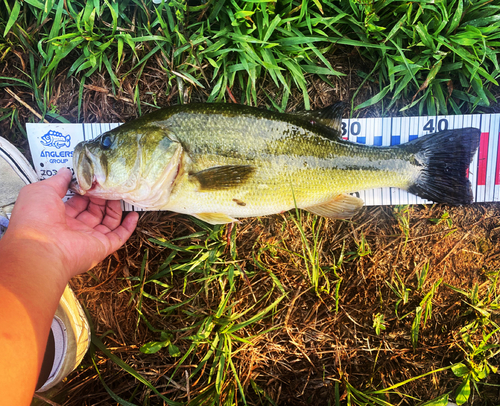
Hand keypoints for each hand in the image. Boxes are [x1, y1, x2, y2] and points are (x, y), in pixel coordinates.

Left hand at [4, 168, 138, 278]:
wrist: (40, 248)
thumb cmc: (35, 218)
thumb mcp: (41, 190)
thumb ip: (57, 180)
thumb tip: (66, 171)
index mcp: (57, 216)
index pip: (77, 202)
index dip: (85, 190)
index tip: (94, 179)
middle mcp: (74, 228)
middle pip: (94, 210)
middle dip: (102, 197)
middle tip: (109, 184)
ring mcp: (89, 238)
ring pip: (108, 222)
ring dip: (115, 208)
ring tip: (120, 194)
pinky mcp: (102, 247)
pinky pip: (119, 237)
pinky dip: (128, 227)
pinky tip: (134, 215)